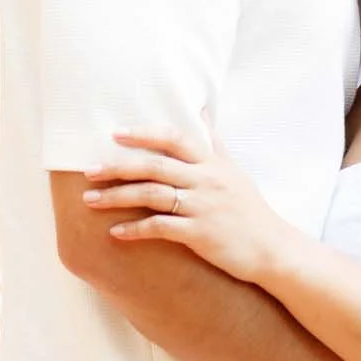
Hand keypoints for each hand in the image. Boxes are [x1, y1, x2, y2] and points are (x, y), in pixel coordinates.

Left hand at [82, 131, 292, 285]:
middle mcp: (206, 180)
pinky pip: (160, 227)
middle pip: (155, 166)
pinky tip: (115, 232)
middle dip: (118, 167)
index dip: (143, 134)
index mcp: (212, 163)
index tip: (114, 133)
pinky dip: (135, 229)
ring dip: (117, 197)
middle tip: (88, 170)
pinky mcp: (200, 234)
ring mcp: (203, 207)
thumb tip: (202, 110)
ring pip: (152, 195)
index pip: (174, 138)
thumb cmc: (250, 210)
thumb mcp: (235, 171)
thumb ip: (215, 142)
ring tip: (90, 200)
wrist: (273, 249)